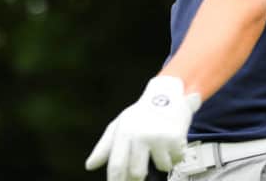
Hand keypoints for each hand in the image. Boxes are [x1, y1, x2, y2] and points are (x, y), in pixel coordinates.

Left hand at [85, 76, 200, 180]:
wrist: (168, 93)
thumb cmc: (142, 112)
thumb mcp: (121, 124)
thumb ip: (104, 146)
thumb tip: (90, 165)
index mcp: (124, 132)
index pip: (117, 167)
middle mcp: (140, 135)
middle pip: (137, 174)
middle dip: (140, 176)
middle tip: (143, 170)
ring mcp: (158, 136)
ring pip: (161, 167)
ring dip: (163, 161)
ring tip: (161, 145)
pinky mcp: (175, 137)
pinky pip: (176, 159)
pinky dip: (175, 154)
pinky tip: (171, 140)